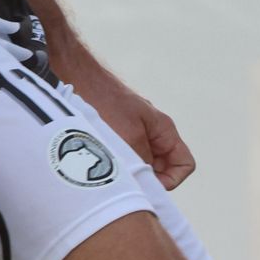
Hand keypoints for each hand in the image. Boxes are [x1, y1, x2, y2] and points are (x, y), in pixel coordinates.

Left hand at [76, 74, 194, 189]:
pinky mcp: (115, 134)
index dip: (172, 180)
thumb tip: (146, 183)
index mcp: (163, 129)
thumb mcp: (129, 136)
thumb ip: (143, 161)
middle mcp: (152, 132)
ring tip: (110, 170)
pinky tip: (99, 163)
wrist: (75, 77)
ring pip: (141, 164)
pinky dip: (116, 164)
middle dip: (147, 178)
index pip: (184, 164)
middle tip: (126, 180)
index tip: (149, 183)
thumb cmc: (105, 101)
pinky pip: (124, 157)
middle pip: (162, 168)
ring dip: (129, 171)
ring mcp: (134, 133)